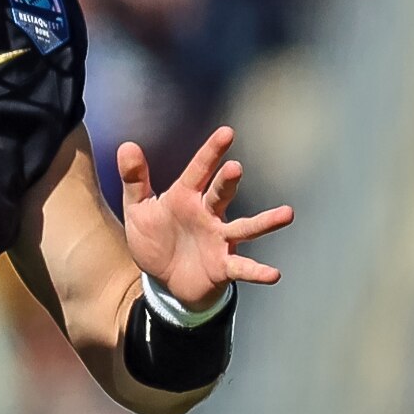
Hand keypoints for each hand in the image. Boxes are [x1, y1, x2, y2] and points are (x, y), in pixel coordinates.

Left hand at [117, 127, 291, 313]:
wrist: (163, 280)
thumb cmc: (155, 239)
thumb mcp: (138, 209)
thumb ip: (134, 180)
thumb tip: (127, 146)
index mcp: (186, 197)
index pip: (200, 170)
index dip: (212, 152)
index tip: (227, 133)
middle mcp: (208, 214)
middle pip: (220, 194)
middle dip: (227, 182)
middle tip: (235, 169)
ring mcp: (219, 240)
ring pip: (244, 228)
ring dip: (264, 222)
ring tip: (286, 214)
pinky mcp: (223, 266)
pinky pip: (242, 268)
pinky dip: (257, 271)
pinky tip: (274, 274)